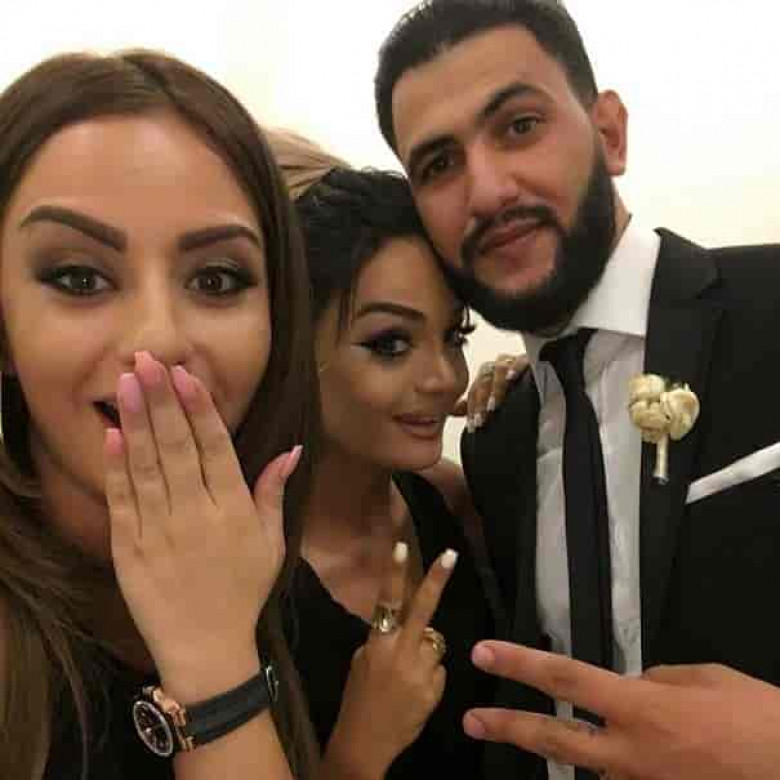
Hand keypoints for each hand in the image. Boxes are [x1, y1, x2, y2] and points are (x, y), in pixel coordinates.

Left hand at [104, 351, 298, 700]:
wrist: (205, 648)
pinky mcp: (129, 548)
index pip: (215, 449)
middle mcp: (195, 515)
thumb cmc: (243, 591)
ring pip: (146, 467)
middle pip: (177, 448)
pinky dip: (116, 468)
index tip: (185, 375)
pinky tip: (112, 435)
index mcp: (232, 511)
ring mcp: (159, 531)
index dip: (199, 410)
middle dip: (162, 401)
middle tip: (148, 360)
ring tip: (128, 382)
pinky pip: (122, 502)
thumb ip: (274, 492)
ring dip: (136, 422)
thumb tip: (292, 450)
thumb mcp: (271, 543)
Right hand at [322, 543, 457, 779]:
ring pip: (434, 643)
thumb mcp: (361, 662)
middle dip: (437, 579)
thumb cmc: (358, 699)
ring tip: (408, 676)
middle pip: (423, 608)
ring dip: (426, 652)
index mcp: (378, 642)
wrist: (365, 742)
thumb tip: (401, 628)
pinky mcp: (434, 687)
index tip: (403, 547)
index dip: (395, 572)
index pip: (388, 599)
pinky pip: (438, 669)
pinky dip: (430, 676)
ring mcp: (420, 669)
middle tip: (450, 554)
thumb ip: (382, 641)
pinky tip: (415, 692)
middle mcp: (401, 651)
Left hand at [452, 353, 526, 431]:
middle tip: (481, 420)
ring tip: (493, 405)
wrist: (542, 380)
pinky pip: (520, 360)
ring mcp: (512, 362)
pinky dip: (514, 368)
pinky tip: (511, 377)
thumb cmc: (520, 394)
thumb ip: (477, 405)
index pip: (474, 390)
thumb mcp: (497, 403)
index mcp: (487, 376)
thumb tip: (457, 413)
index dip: (472, 408)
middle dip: (480, 402)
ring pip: (498, 370)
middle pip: (483, 380)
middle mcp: (497, 367)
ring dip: (495, 389)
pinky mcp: (528, 360)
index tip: (473, 426)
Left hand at [463, 641, 779, 779]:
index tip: (485, 653)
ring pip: (588, 768)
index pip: (566, 678)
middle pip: (555, 738)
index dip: (520, 663)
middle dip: (508, 728)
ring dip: (565, 752)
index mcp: (641, 707)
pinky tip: (625, 754)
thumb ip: (655, 681)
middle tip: (472, 721)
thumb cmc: (758, 718)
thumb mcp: (704, 678)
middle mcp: (631, 752)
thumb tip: (630, 686)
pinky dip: (613, 767)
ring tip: (544, 736)